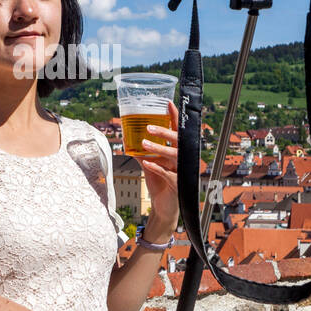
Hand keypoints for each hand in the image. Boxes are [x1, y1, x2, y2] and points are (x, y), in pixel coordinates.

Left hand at [138, 98, 178, 230]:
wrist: (165, 207)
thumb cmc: (160, 184)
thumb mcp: (150, 167)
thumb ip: (142, 154)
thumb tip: (127, 143)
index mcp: (178, 152)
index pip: (178, 132)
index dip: (174, 117)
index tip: (168, 103)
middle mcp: (182, 160)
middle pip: (178, 141)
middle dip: (164, 132)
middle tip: (148, 127)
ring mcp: (182, 172)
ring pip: (174, 156)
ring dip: (158, 148)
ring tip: (143, 143)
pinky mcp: (178, 185)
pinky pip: (168, 174)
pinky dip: (157, 168)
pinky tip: (147, 163)